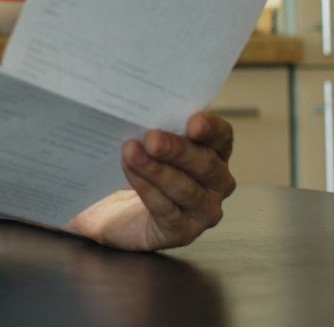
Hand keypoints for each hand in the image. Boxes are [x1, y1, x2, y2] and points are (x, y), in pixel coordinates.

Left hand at [67, 111, 235, 251]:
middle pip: (205, 163)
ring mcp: (203, 210)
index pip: (222, 136)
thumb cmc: (135, 165)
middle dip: (177, 150)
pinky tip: (131, 175)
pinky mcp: (182, 231)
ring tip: (132, 154)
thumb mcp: (142, 139)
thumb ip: (149, 122)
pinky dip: (148, 191)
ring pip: (187, 189)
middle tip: (151, 137)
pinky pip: (168, 211)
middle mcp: (216, 182)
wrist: (111, 210)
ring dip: (158, 170)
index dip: (211, 128)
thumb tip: (136, 102)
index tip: (193, 122)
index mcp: (213, 152)